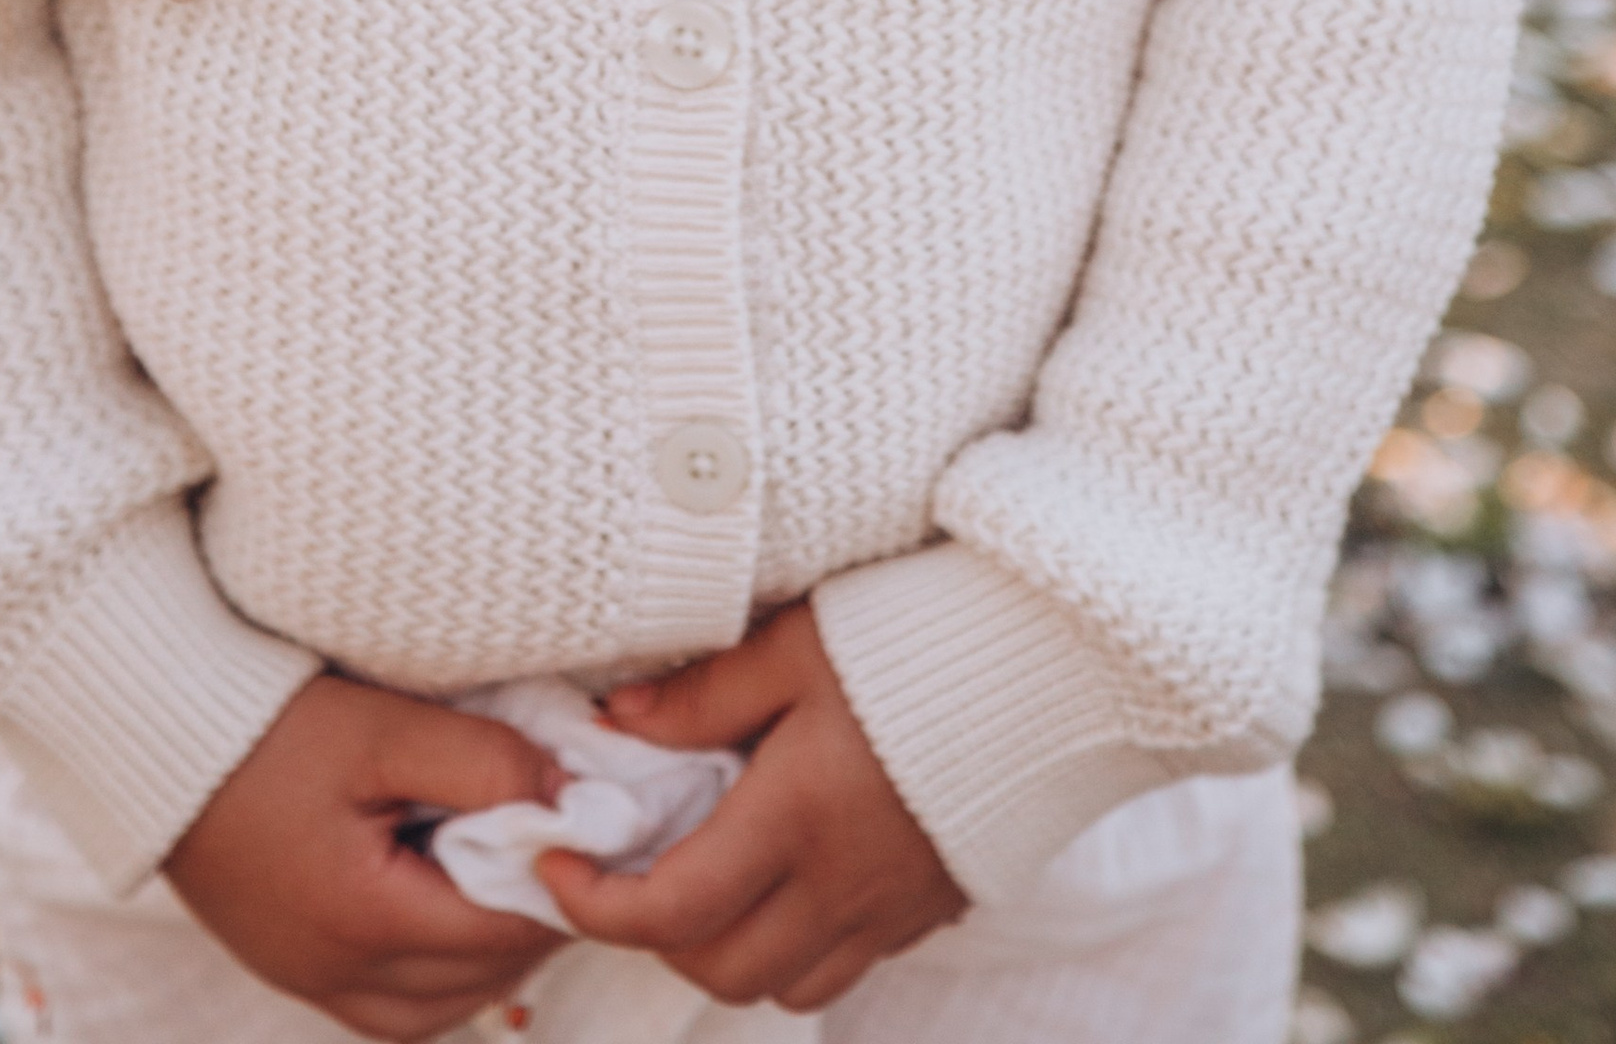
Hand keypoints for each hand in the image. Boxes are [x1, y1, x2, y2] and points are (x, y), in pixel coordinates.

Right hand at [163, 672, 566, 1038]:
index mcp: (363, 917)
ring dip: (490, 957)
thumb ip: (483, 762)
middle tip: (567, 851)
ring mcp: (309, 979)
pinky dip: (439, 976)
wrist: (158, 738)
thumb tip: (566, 795)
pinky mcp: (291, 969)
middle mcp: (336, 971)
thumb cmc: (270, 724)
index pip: (501, 927)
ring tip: (517, 880)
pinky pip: (391, 1008)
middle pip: (477, 979)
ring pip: (439, 1009)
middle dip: (533, 921)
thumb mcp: (383, 728)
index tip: (592, 829)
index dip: (559, 881)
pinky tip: (453, 914)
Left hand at [536, 601, 964, 1014]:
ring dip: (731, 950)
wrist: (1062, 655)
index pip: (670, 910)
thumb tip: (617, 724)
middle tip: (631, 868)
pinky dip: (799, 942)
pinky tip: (791, 872)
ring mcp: (895, 906)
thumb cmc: (922, 630)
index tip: (554, 865)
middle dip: (657, 939)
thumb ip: (704, 693)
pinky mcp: (935, 905)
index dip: (594, 903)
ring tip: (710, 874)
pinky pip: (848, 962)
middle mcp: (843, 883)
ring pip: (786, 984)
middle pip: (722, 969)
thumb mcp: (798, 642)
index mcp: (797, 817)